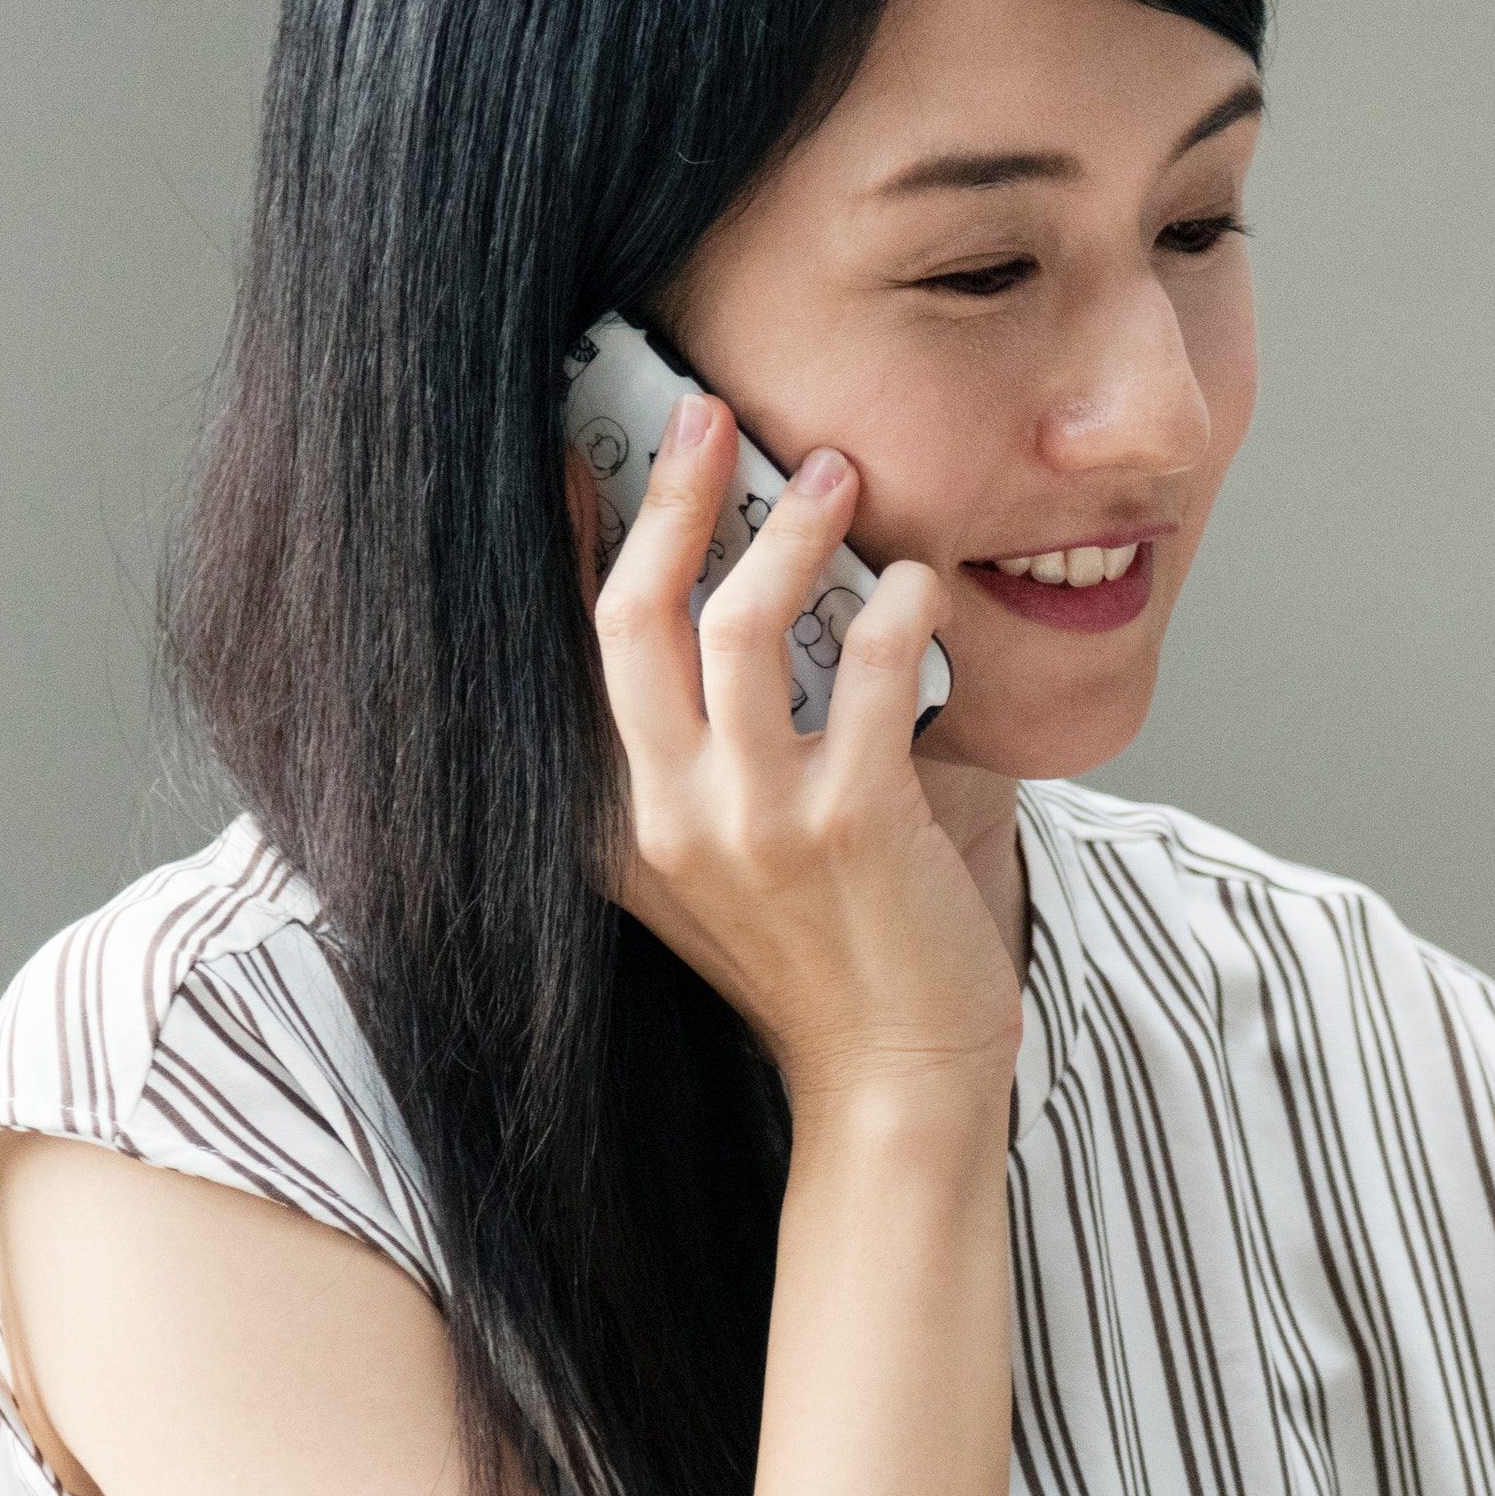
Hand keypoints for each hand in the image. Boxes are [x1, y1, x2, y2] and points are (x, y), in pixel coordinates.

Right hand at [582, 396, 1017, 1108]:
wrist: (895, 1081)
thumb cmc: (823, 966)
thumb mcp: (716, 870)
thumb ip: (694, 765)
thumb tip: (716, 616)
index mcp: (614, 826)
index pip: (574, 648)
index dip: (584, 538)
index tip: (589, 446)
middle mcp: (663, 818)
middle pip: (634, 615)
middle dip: (668, 495)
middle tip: (709, 413)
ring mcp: (753, 823)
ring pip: (740, 624)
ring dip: (789, 530)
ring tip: (833, 473)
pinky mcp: (851, 824)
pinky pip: (865, 670)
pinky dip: (896, 606)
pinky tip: (920, 584)